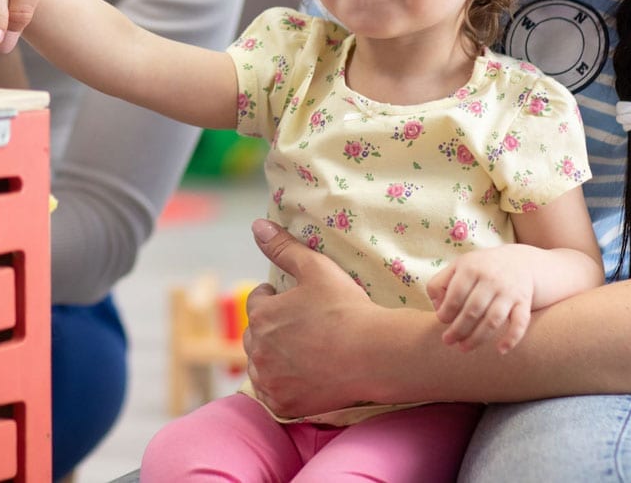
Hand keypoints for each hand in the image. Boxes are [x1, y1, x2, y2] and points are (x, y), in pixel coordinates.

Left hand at [241, 219, 375, 417]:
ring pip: (260, 365)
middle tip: (300, 328)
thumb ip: (283, 246)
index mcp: (261, 314)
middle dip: (271, 328)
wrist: (375, 355)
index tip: (293, 302)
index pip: (257, 301)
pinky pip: (270, 394)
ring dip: (272, 357)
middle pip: (255, 335)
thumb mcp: (315, 268)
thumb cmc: (346, 309)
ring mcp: (269, 379)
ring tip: (301, 352)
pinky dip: (280, 386)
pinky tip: (302, 376)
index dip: (275, 298)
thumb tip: (257, 225)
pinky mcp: (282, 404)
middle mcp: (258, 349)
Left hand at [426, 246, 536, 353]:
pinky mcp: (524, 302)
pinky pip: (520, 323)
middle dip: (458, 329)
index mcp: (471, 268)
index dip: (446, 311)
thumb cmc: (480, 268)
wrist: (520, 262)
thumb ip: (440, 284)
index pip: (456, 295)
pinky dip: (512, 338)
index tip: (442, 320)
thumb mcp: (457, 266)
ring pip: (493, 320)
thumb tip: (438, 308)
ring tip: (463, 348)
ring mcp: (509, 291)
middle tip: (448, 341)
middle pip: (473, 310)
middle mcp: (492, 279)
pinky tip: (500, 350)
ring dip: (477, 338)